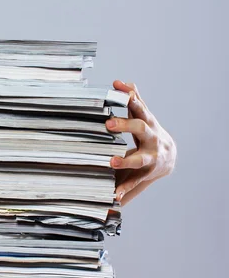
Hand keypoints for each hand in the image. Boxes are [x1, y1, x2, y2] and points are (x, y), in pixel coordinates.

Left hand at [106, 80, 176, 202]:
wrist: (168, 156)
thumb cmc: (149, 132)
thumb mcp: (144, 115)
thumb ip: (133, 99)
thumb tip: (121, 82)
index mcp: (149, 123)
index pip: (140, 108)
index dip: (131, 98)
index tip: (118, 89)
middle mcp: (152, 138)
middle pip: (141, 128)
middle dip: (126, 124)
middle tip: (108, 123)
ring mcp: (151, 157)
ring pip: (140, 158)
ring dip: (126, 160)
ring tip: (112, 162)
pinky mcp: (146, 174)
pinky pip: (135, 182)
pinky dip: (125, 189)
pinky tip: (115, 195)